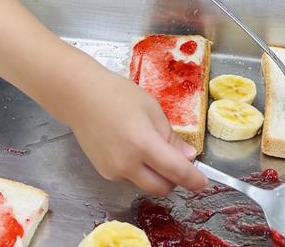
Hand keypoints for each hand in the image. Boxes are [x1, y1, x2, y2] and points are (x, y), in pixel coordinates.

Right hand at [67, 66, 207, 194]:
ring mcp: (114, 171)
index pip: (176, 171)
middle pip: (161, 188)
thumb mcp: (152, 109)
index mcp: (143, 144)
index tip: (203, 182)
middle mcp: (128, 164)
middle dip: (175, 180)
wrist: (80, 97)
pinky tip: (131, 149)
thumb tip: (189, 158)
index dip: (193, 179)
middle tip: (178, 161)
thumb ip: (170, 137)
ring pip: (145, 185)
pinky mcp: (104, 173)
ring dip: (156, 176)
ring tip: (150, 149)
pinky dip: (139, 171)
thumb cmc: (118, 95)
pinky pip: (130, 179)